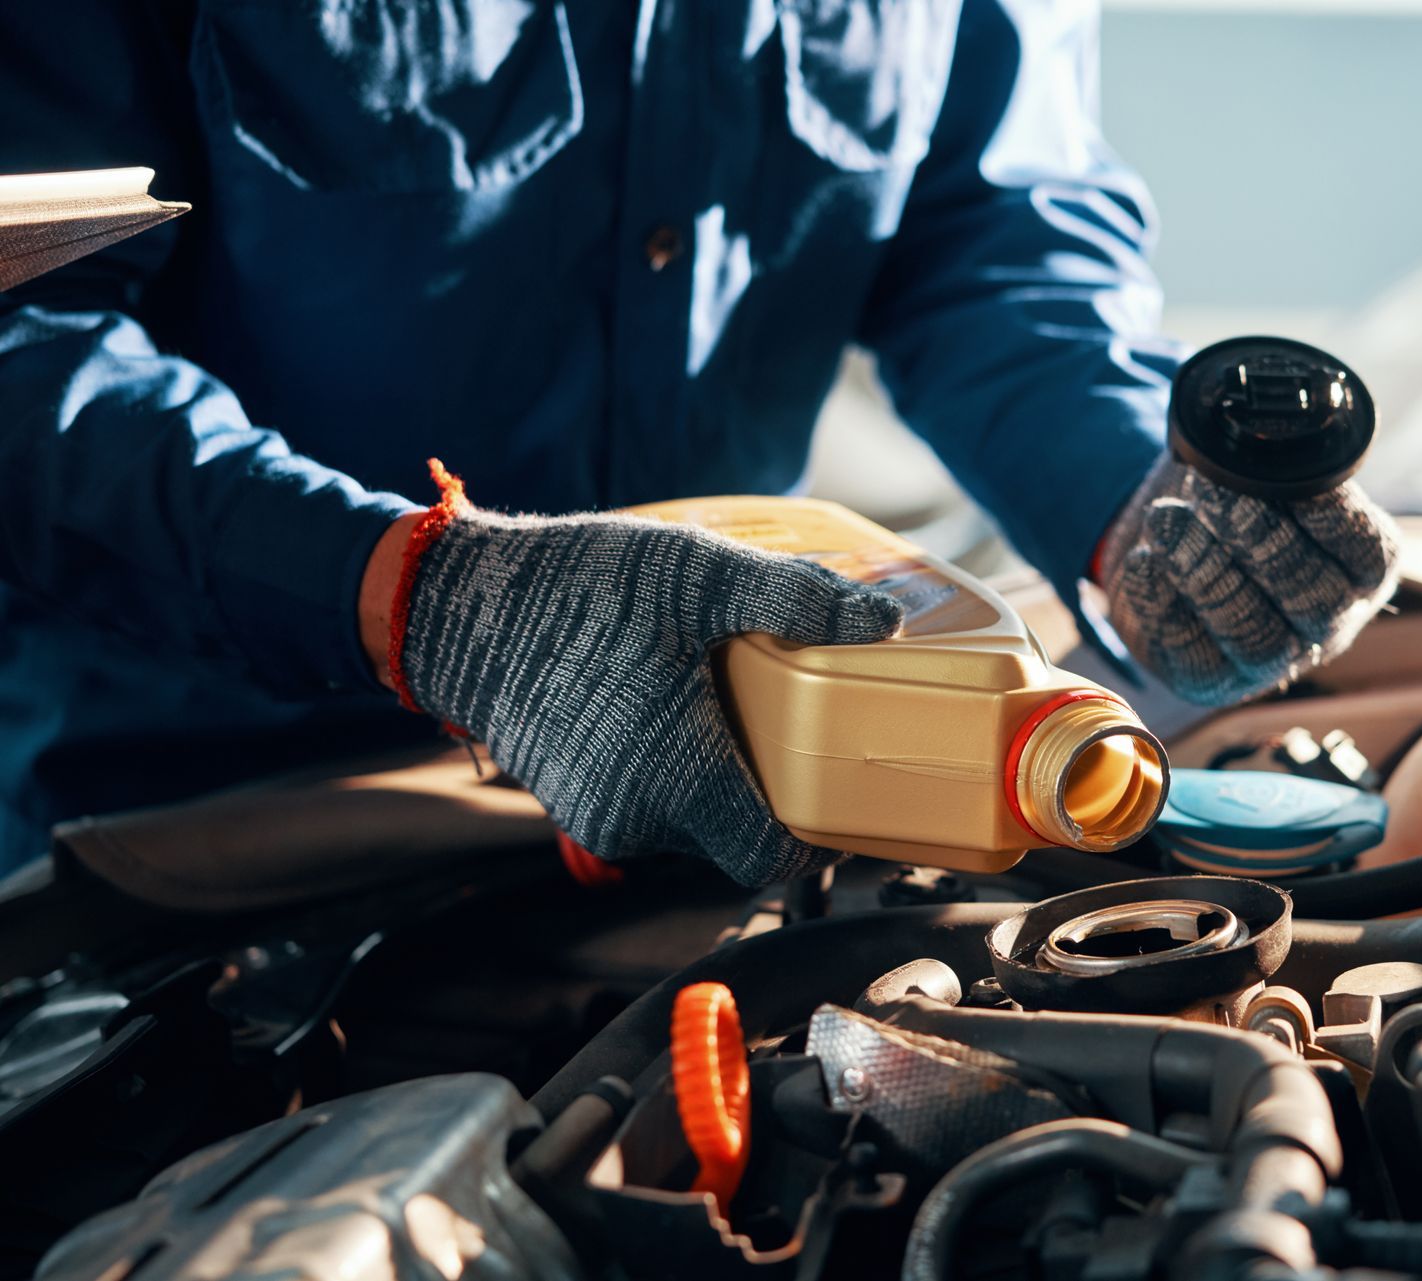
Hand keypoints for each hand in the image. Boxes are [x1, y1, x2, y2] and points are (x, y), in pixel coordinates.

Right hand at [367, 497, 902, 884]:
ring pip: (689, 819)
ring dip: (716, 774)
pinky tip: (672, 703)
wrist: (457, 606)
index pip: (769, 859)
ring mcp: (596, 814)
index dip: (813, 837)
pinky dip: (667, 767)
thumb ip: (796, 600)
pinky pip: (643, 800)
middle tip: (793, 723)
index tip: (837, 790)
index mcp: (679, 781)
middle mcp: (636, 818)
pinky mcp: (568, 797)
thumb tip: (883, 624)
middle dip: (768, 789)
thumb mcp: (700, 576)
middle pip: (735, 835)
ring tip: (729, 702)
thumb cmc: (580, 590)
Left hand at [1098, 458, 1398, 705]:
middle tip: (1215, 495)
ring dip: (1205, 571)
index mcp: (1361, 566)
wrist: (1169, 545)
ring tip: (1165, 519)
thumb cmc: (1230, 501)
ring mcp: (1272, 659)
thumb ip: (1273, 459)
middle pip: (1311, 598)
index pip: (1368, 550)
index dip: (1330, 516)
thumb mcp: (1261, 472)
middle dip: (1259, 541)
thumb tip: (1258, 420)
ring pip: (1253, 635)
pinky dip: (1162, 601)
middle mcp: (1329, 621)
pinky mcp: (1211, 679)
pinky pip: (1191, 654)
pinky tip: (1146, 559)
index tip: (1281, 476)